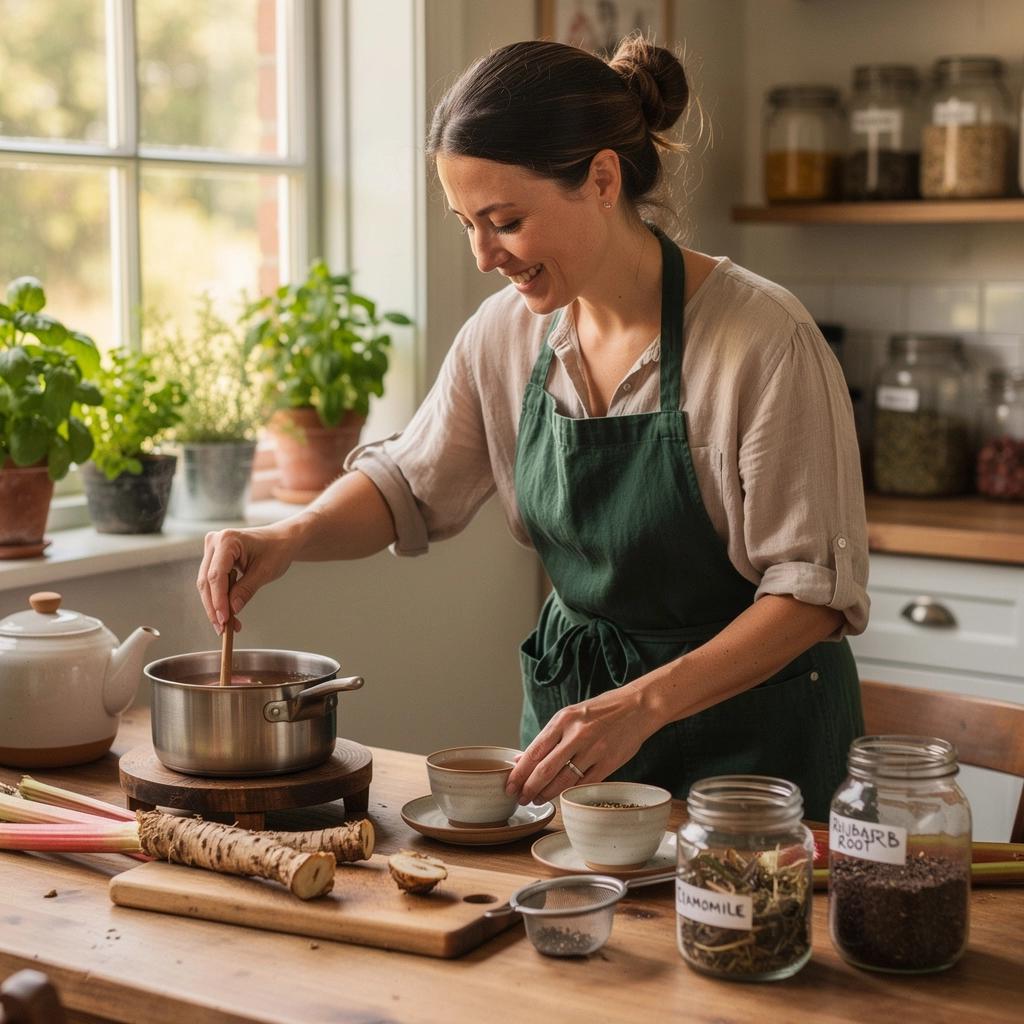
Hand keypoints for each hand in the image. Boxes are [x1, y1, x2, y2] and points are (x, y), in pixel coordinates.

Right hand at [196, 525, 297, 633]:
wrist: (282, 539)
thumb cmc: (277, 549)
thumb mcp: (265, 571)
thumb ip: (246, 589)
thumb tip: (232, 609)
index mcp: (227, 540)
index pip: (216, 575)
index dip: (218, 600)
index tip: (223, 619)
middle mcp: (214, 542)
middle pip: (207, 581)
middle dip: (214, 607)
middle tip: (222, 629)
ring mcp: (212, 549)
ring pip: (206, 584)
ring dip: (215, 606)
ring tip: (227, 626)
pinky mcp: (214, 558)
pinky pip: (212, 582)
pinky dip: (219, 599)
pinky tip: (228, 614)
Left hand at [506, 684, 654, 805]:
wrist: (637, 707)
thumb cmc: (600, 711)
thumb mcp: (570, 715)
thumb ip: (548, 738)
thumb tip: (522, 758)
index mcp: (563, 720)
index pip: (534, 752)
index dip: (518, 773)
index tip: (509, 786)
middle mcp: (577, 734)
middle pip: (545, 770)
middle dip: (529, 789)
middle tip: (521, 799)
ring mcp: (594, 750)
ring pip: (563, 781)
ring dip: (547, 794)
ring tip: (538, 799)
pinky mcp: (609, 763)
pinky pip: (584, 784)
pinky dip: (570, 793)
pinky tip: (561, 797)